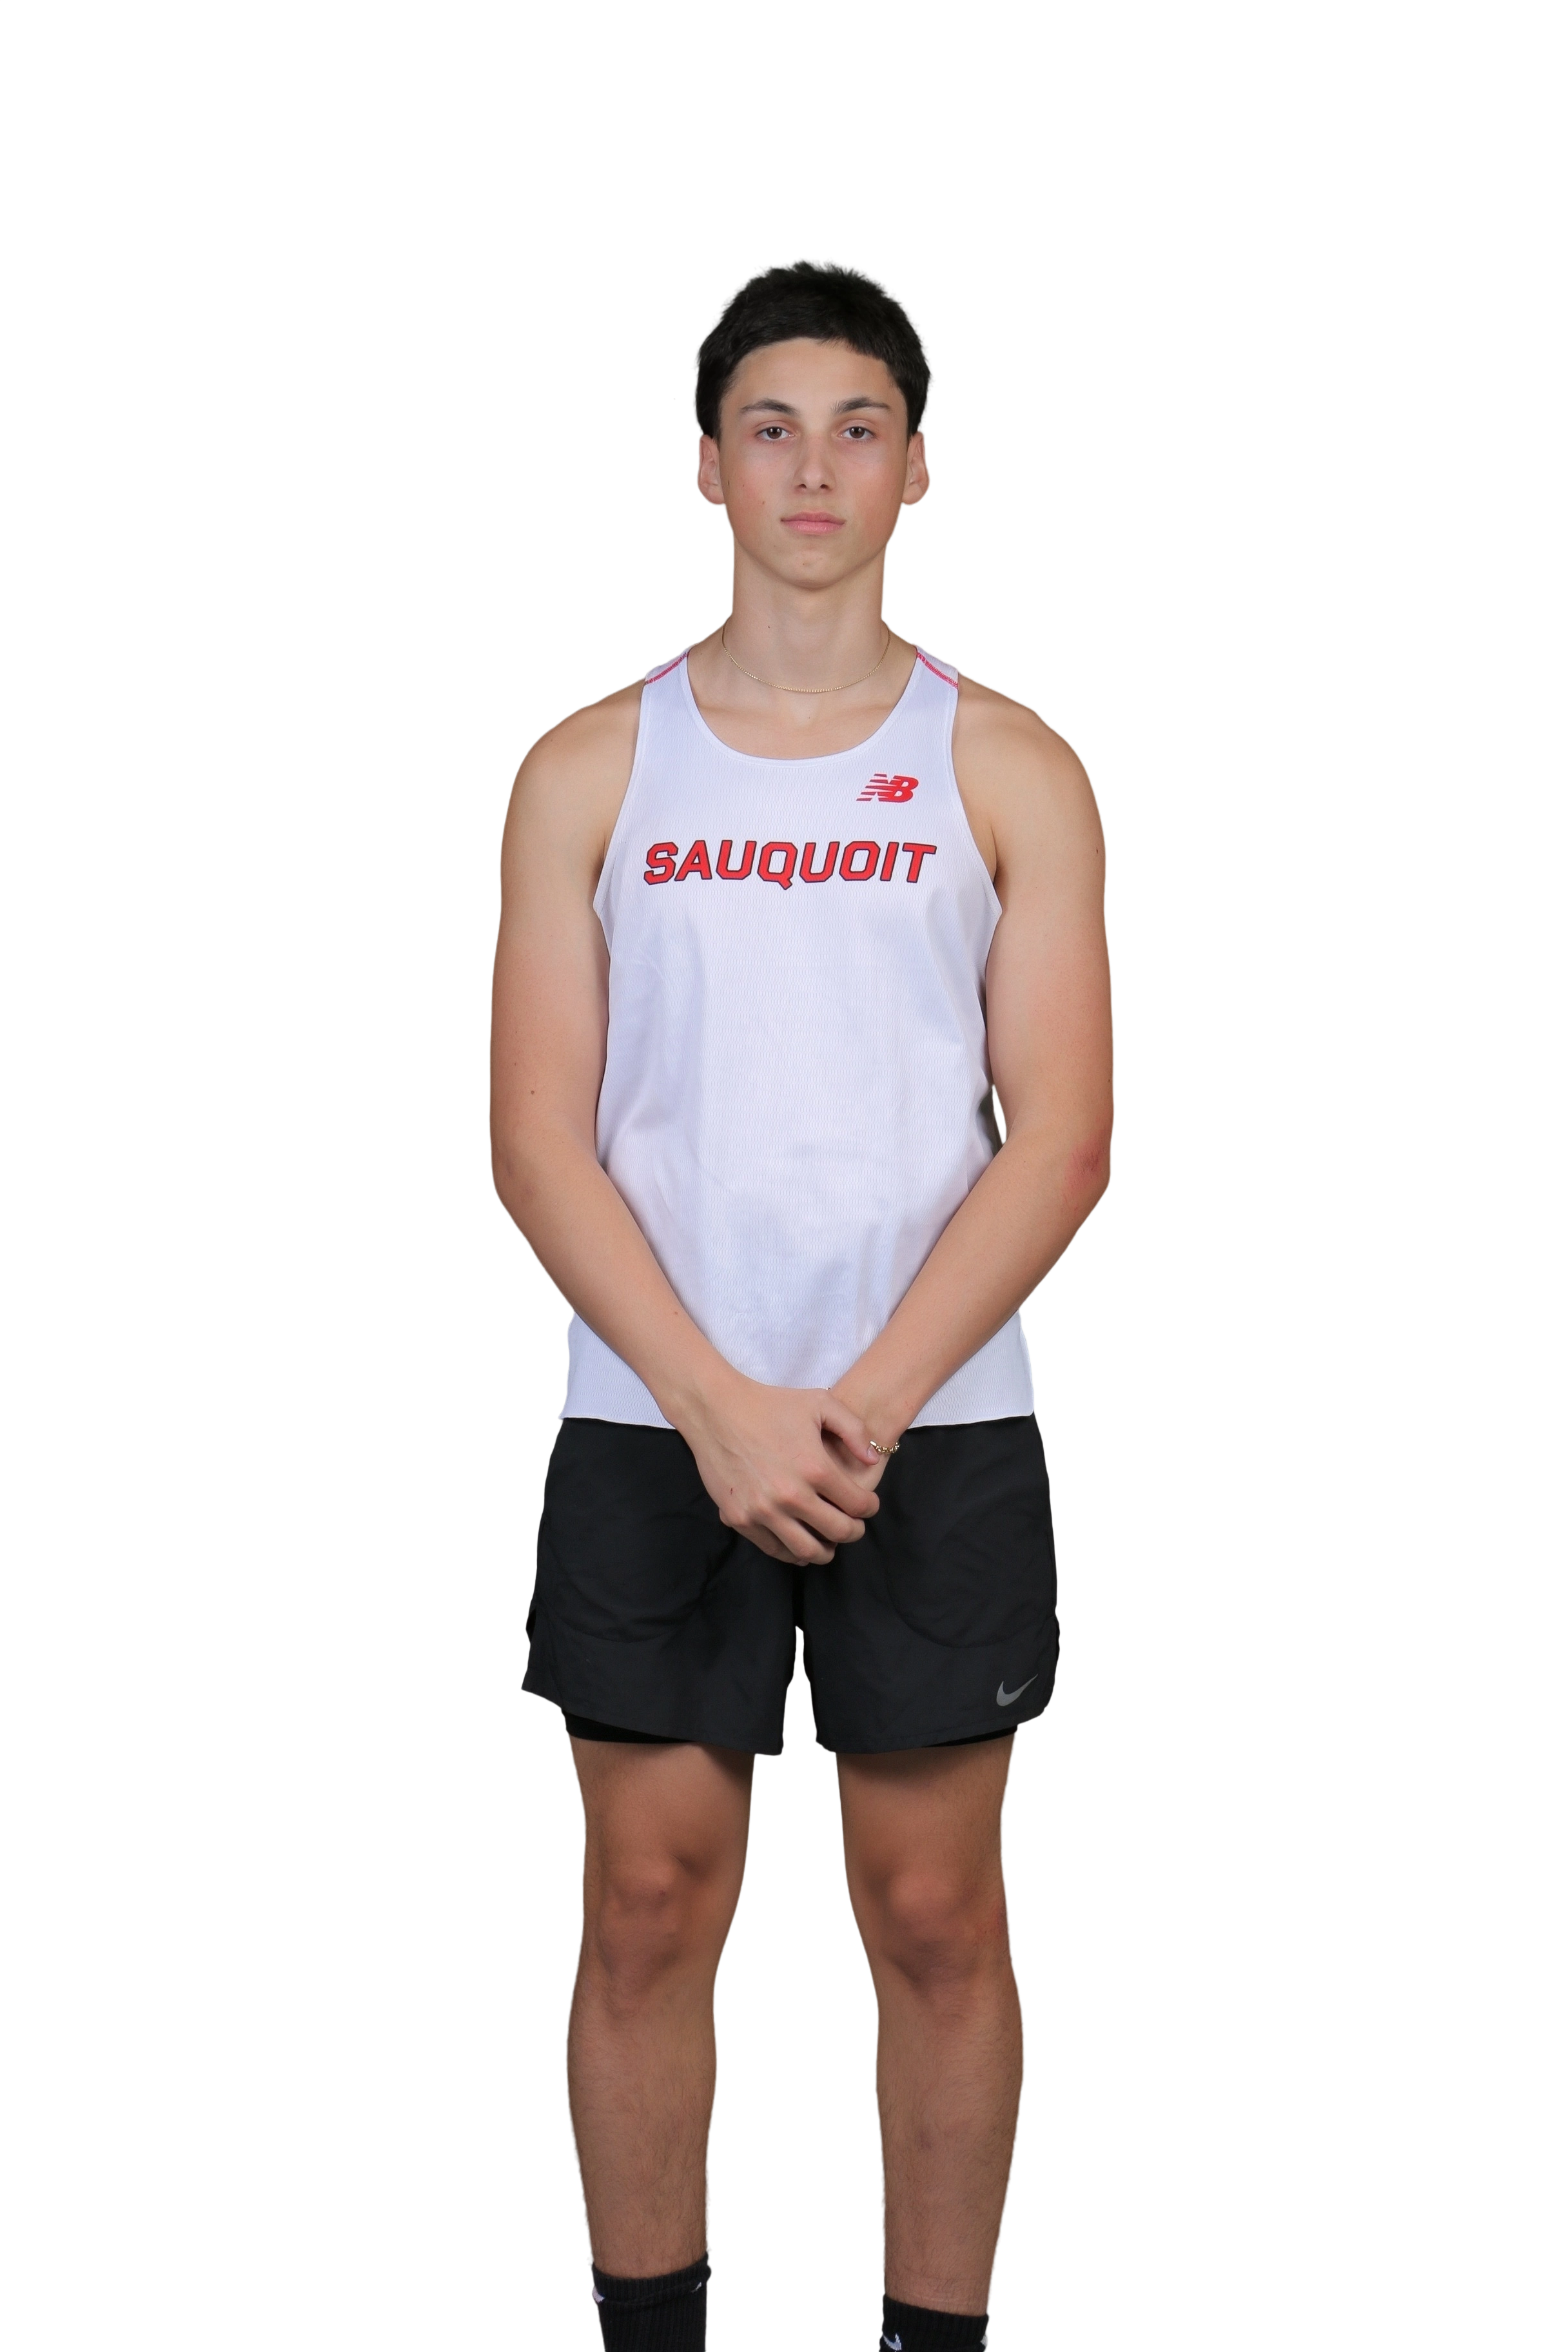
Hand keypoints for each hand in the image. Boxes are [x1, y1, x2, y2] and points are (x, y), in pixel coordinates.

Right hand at [676, 1372, 884, 1565]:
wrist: (716, 1410)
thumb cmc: (770, 1404)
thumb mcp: (821, 1403)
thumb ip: (855, 1430)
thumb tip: (873, 1460)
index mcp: (815, 1468)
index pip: (858, 1505)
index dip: (870, 1508)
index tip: (868, 1506)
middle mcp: (791, 1495)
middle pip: (838, 1532)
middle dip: (853, 1531)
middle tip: (854, 1526)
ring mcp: (763, 1511)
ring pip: (807, 1551)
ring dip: (825, 1550)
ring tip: (829, 1543)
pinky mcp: (740, 1518)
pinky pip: (773, 1548)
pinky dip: (792, 1551)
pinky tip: (799, 1543)